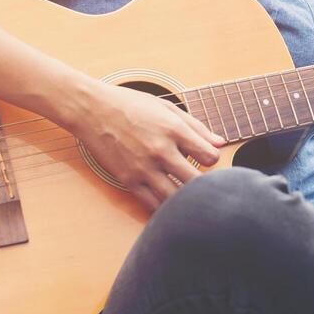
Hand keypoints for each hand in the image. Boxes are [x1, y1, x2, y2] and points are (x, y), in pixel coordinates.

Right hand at [62, 81, 226, 212]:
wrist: (92, 110)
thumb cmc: (131, 105)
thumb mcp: (167, 108)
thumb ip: (197, 127)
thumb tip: (220, 143)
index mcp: (173, 130)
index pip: (210, 157)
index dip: (213, 160)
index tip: (207, 159)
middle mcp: (160, 151)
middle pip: (196, 182)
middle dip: (205, 186)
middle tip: (204, 185)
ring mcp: (143, 168)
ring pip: (175, 199)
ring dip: (186, 201)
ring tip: (189, 197)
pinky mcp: (128, 181)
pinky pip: (152, 204)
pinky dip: (164, 209)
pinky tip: (170, 204)